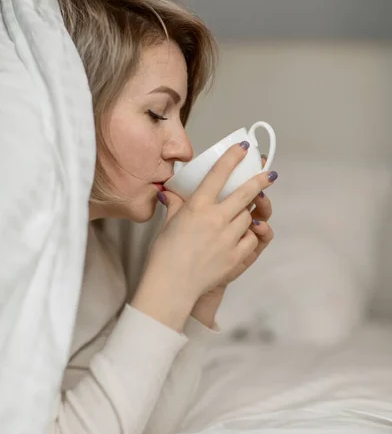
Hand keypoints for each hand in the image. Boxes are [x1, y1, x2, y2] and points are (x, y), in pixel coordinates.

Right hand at [134, 144, 277, 330]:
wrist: (172, 285)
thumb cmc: (165, 254)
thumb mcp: (169, 224)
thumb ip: (175, 204)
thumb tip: (170, 192)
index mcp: (198, 207)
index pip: (218, 175)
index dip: (233, 158)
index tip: (243, 148)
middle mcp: (216, 219)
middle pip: (246, 193)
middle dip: (260, 181)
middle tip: (269, 173)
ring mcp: (229, 238)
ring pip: (249, 217)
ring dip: (250, 212)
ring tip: (247, 211)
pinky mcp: (236, 256)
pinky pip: (252, 239)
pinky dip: (250, 234)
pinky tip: (245, 233)